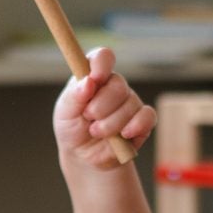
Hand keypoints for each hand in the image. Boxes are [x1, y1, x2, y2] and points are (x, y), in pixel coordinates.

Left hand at [53, 46, 154, 168]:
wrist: (84, 155)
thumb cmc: (72, 128)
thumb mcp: (64, 112)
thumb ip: (74, 96)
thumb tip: (88, 82)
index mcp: (94, 76)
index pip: (103, 57)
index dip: (101, 65)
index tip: (95, 79)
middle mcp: (114, 86)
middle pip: (118, 84)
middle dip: (101, 106)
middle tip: (88, 117)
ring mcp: (130, 102)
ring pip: (130, 105)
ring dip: (110, 124)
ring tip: (96, 132)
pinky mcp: (142, 121)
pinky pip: (147, 117)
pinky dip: (136, 126)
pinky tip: (124, 135)